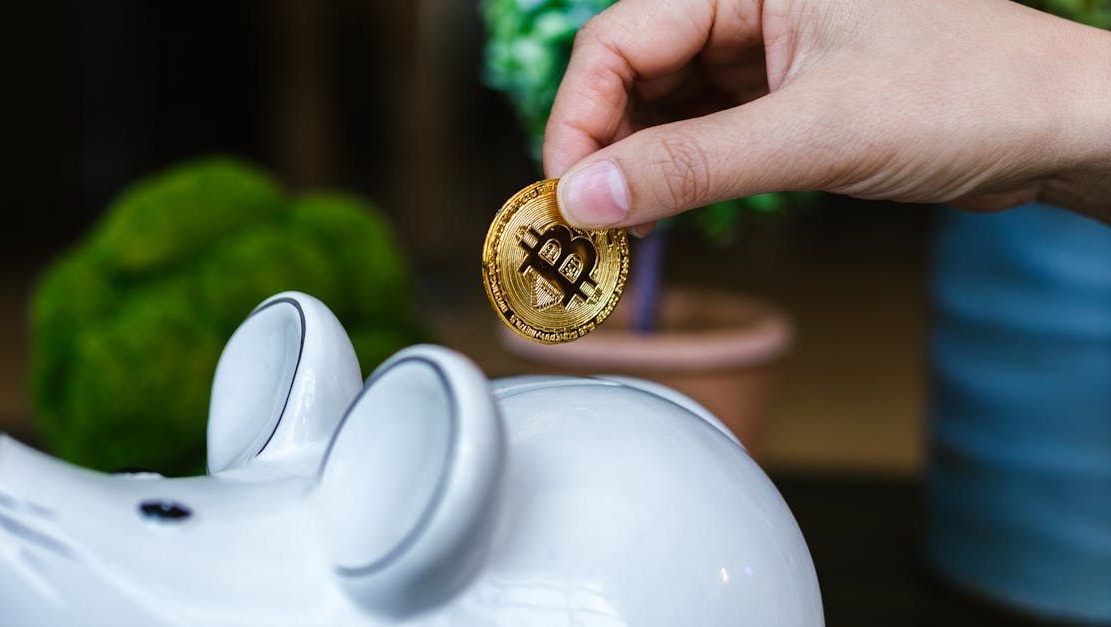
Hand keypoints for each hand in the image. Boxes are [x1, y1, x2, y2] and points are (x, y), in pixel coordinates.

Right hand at [544, 0, 1110, 229]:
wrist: (1056, 129)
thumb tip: (587, 197)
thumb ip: (693, 166)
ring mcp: (761, 48)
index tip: (563, 192)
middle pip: (629, 69)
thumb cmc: (970, 95)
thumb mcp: (817, 134)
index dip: (580, 116)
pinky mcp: (776, 94)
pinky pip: (698, 128)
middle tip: (581, 221)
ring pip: (658, 103)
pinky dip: (671, 172)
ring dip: (631, 165)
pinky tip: (657, 210)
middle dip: (600, 145)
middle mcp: (746, 2)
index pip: (622, 37)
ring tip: (617, 226)